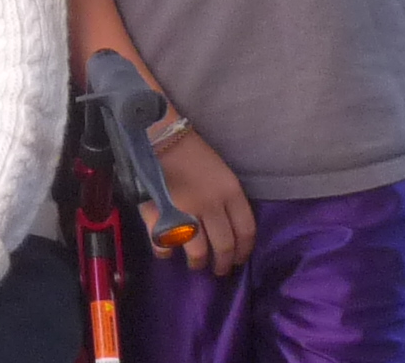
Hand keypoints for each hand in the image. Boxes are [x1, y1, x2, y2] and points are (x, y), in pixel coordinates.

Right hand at [150, 132, 257, 276]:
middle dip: (223, 264)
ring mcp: (186, 212)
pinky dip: (166, 252)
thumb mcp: (221, 172)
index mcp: (230, 191)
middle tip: (219, 270)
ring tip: (195, 263)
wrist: (159, 134)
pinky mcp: (160, 214)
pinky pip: (165, 245)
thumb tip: (230, 229)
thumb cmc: (192, 151)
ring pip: (198, 252)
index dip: (244, 251)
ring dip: (197, 262)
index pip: (246, 231)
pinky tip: (167, 252)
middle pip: (224, 246)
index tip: (239, 259)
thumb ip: (228, 200)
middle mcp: (211, 205)